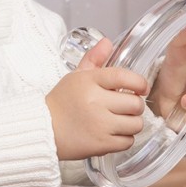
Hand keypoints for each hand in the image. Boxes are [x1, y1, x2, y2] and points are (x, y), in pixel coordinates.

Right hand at [47, 38, 149, 160]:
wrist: (44, 129)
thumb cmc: (61, 103)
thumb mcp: (75, 77)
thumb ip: (93, 59)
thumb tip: (107, 42)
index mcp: (89, 82)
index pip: (123, 77)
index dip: (139, 82)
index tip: (141, 87)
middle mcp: (95, 102)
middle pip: (135, 104)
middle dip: (134, 106)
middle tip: (125, 107)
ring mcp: (99, 124)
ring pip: (136, 124)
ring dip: (131, 123)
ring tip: (119, 121)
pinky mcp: (101, 144)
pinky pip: (128, 141)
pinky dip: (124, 139)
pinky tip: (113, 133)